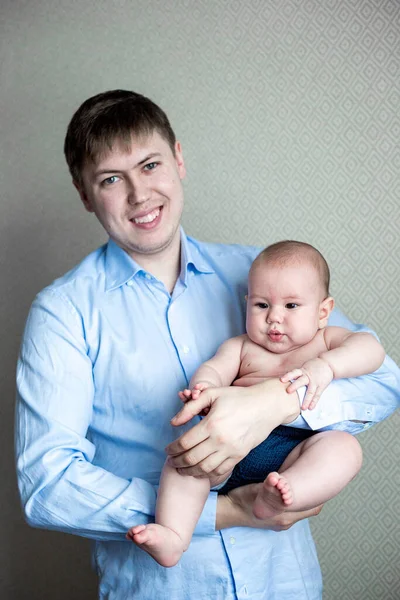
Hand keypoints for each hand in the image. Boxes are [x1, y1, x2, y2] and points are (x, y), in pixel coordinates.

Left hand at [167, 379, 299, 479]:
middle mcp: (220, 440)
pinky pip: (219, 471)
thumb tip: (173, 423)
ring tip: (182, 468)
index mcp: (211, 424)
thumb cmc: (237, 397)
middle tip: (171, 461)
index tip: (167, 449)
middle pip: (191, 459)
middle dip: (177, 462)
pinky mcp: (239, 456)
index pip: (184, 443)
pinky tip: (199, 471)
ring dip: (189, 471)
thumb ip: (190, 408)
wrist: (265, 406)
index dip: (172, 449)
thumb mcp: (212, 394)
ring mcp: (231, 450)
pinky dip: (207, 474)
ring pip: (204, 469)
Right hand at [217, 483, 323, 530]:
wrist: (228, 511)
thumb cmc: (241, 499)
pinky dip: (296, 504)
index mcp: (283, 516)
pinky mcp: (276, 522)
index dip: (318, 494)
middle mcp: (285, 522)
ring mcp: (281, 523)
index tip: (319, 480)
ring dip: (304, 500)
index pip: (312, 507)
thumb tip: (276, 478)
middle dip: (314, 496)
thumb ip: (269, 485)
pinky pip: (293, 513)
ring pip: (302, 511)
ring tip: (304, 485)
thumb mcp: (256, 490)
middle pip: (310, 509)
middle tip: (315, 480)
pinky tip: (291, 493)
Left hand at [281, 358, 333, 409]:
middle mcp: (308, 376)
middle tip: (288, 391)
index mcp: (303, 371)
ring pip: (310, 391)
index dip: (288, 376)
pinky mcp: (321, 386)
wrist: (327, 364)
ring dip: (306, 400)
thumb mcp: (304, 367)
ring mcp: (315, 382)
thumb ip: (297, 374)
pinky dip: (314, 402)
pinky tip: (311, 407)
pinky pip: (317, 395)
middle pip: (301, 381)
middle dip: (295, 386)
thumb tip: (284, 380)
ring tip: (302, 408)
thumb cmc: (313, 366)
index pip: (294, 373)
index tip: (281, 380)